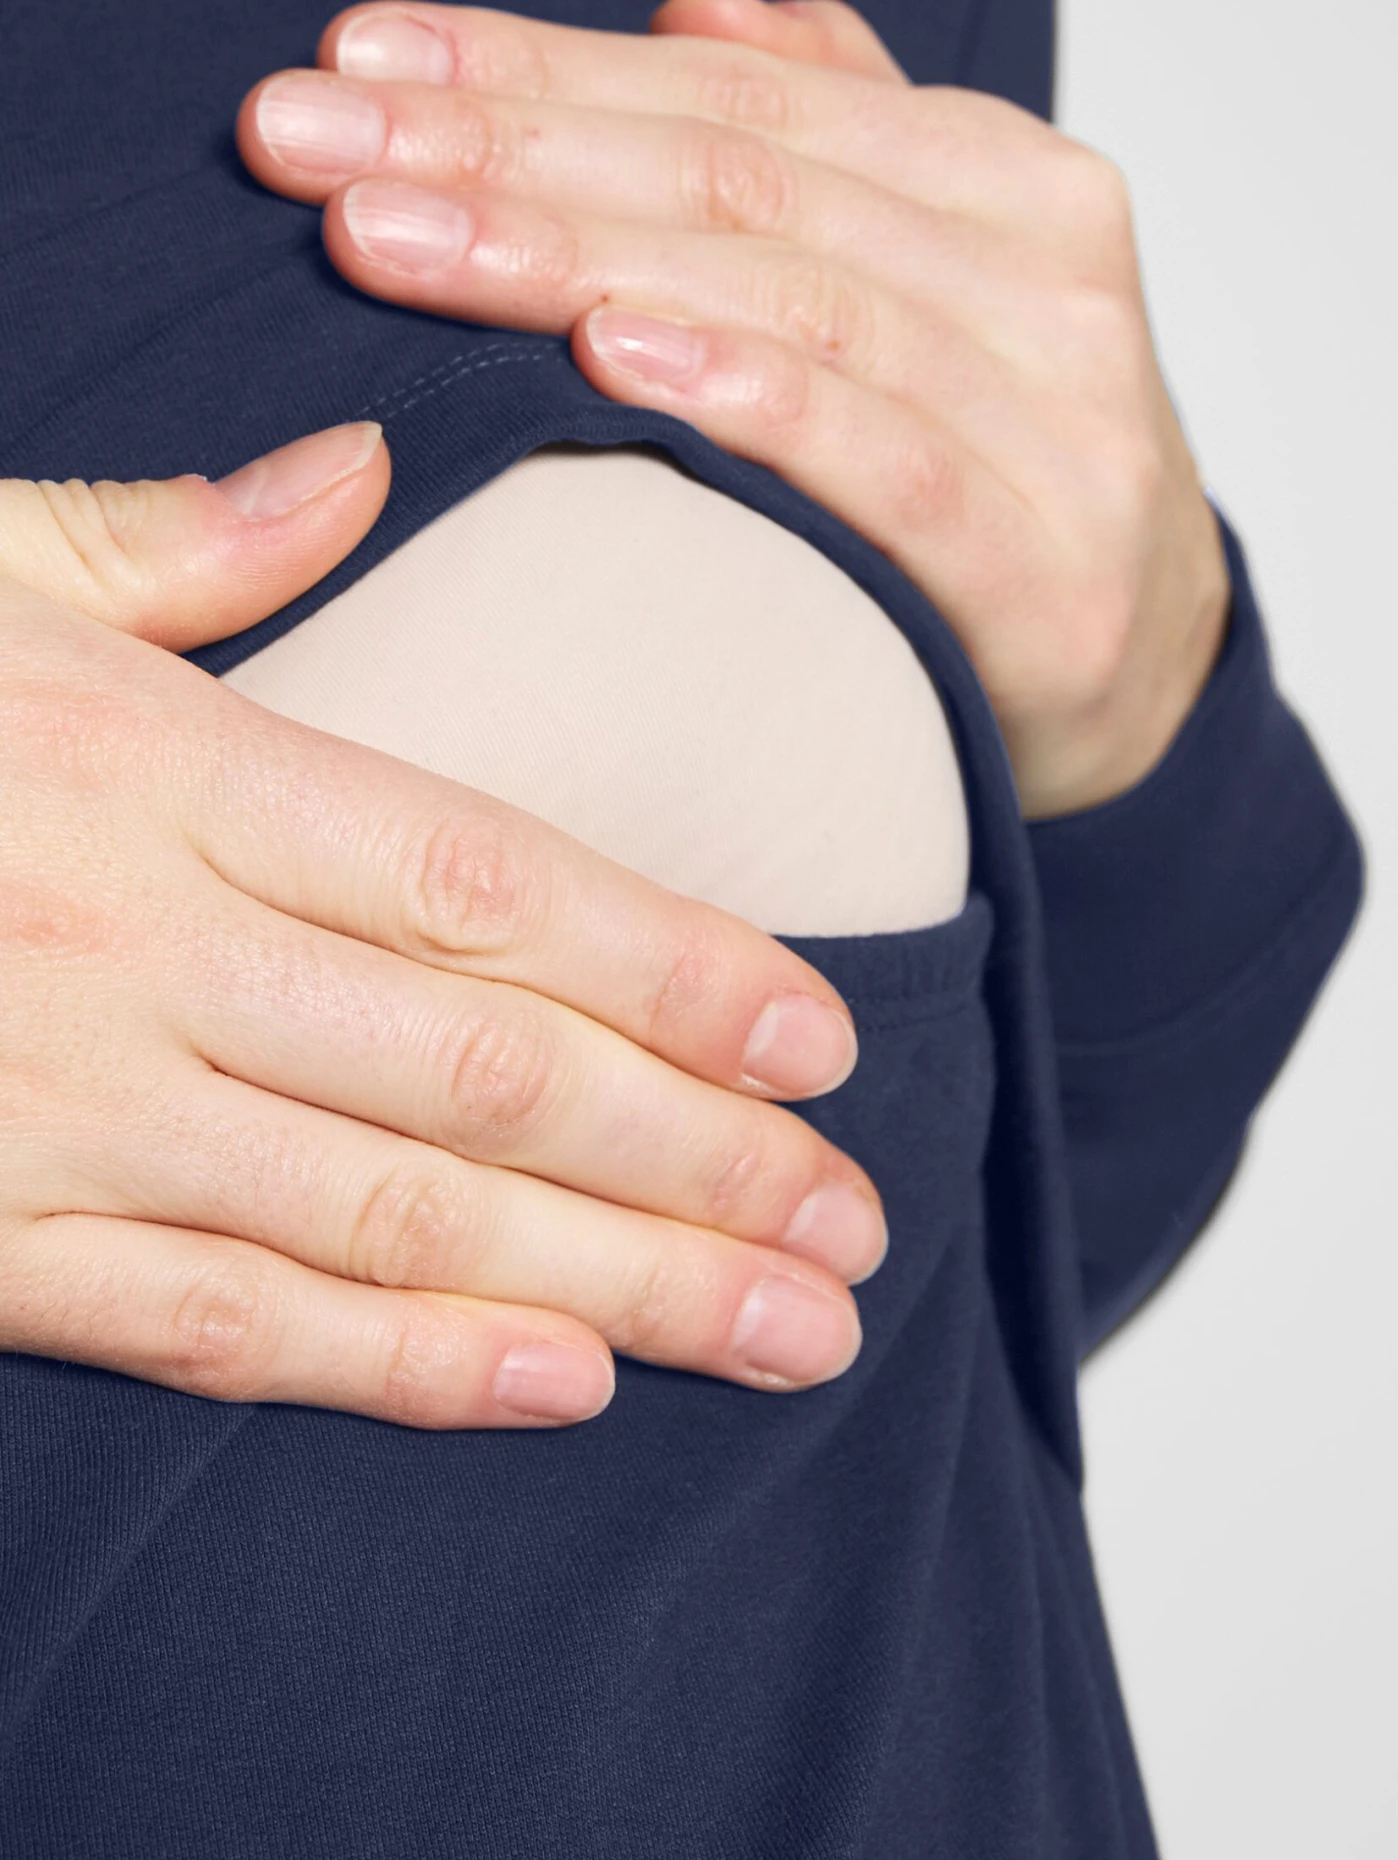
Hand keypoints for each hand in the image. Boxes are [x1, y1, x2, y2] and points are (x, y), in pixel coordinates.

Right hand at [1, 428, 879, 1427]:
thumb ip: (173, 542)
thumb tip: (355, 471)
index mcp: (164, 769)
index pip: (485, 878)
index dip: (673, 962)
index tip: (821, 1034)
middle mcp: (139, 947)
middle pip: (484, 1073)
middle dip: (697, 1160)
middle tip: (856, 1232)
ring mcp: (60, 1108)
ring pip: (390, 1221)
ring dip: (612, 1286)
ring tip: (781, 1333)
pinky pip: (214, 1325)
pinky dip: (394, 1370)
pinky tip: (557, 1389)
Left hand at [237, 0, 1229, 815]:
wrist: (1144, 663)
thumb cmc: (1001, 466)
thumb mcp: (936, 283)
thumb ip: (838, 144)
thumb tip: (701, 10)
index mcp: (1001, 177)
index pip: (735, 93)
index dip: (536, 65)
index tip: (358, 65)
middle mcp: (1040, 270)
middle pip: (739, 178)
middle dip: (506, 149)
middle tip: (313, 146)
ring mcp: (1059, 415)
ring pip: (791, 297)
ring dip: (573, 257)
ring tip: (396, 240)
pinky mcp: (1046, 567)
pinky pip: (882, 459)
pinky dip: (749, 398)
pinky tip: (612, 354)